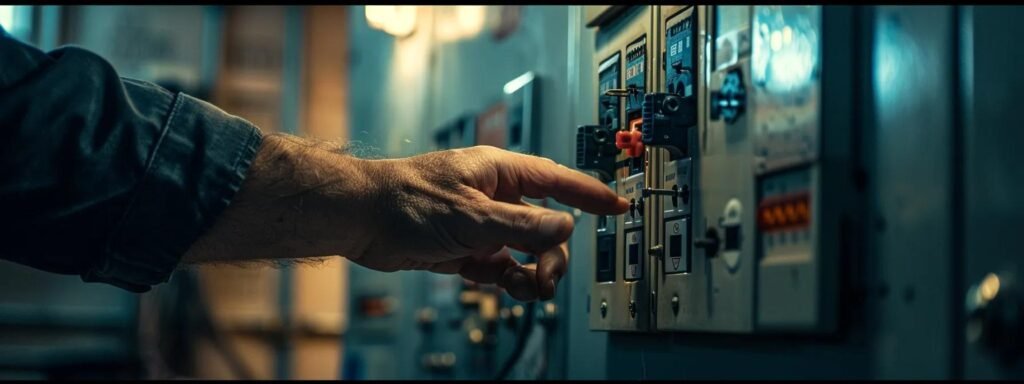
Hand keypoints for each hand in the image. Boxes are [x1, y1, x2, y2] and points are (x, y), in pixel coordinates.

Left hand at [356, 145, 628, 300]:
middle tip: (546, 277)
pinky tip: (508, 289)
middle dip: (552, 253)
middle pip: (545, 226)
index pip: (557, 180)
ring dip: (533, 271)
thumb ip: (522, 226)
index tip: (617, 206)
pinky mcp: (466, 248)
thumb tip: (565, 228)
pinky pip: (502, 267)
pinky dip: (509, 280)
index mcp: (499, 172)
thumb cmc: (407, 201)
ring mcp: (481, 224)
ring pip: (525, 250)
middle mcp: (494, 196)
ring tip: (527, 289)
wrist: (361, 220)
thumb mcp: (472, 216)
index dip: (590, 194)